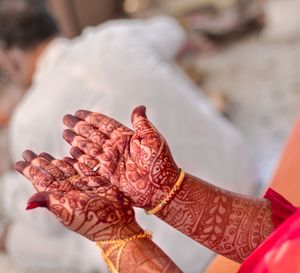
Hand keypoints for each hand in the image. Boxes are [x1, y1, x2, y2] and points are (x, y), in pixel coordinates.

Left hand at [14, 150, 141, 240]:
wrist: (118, 222)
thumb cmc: (92, 219)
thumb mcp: (68, 211)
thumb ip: (50, 202)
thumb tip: (27, 203)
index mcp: (60, 196)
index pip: (42, 181)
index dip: (30, 172)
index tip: (20, 162)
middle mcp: (70, 190)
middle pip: (52, 173)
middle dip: (40, 163)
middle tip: (29, 153)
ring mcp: (84, 185)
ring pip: (66, 169)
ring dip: (55, 161)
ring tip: (45, 154)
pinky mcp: (97, 182)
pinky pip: (83, 168)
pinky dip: (76, 161)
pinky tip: (69, 155)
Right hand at [63, 106, 179, 208]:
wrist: (160, 188)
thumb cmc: (160, 162)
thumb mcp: (152, 138)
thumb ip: (141, 123)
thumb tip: (139, 107)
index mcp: (125, 137)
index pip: (105, 124)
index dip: (92, 118)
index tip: (79, 112)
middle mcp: (115, 148)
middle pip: (93, 134)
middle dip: (79, 127)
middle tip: (66, 119)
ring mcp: (110, 161)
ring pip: (89, 148)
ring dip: (76, 140)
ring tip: (65, 132)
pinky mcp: (107, 175)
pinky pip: (90, 164)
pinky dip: (80, 158)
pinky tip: (71, 152)